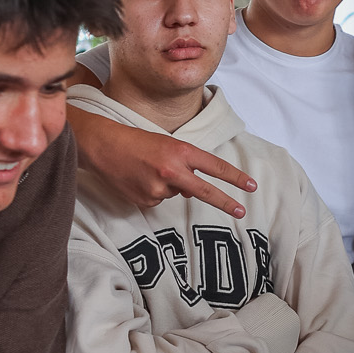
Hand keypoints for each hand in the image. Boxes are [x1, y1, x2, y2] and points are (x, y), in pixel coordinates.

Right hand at [67, 104, 256, 218]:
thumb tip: (193, 193)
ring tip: (147, 170)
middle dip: (225, 202)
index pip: (215, 166)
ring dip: (167, 185)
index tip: (251, 186)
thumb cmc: (136, 141)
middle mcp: (172, 171)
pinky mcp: (145, 201)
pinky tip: (139, 179)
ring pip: (175, 193)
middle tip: (241, 211)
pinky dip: (153, 192)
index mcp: (180, 151)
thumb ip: (185, 165)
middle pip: (205, 191)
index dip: (235, 177)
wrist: (103, 147)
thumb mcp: (166, 145)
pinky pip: (158, 200)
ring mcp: (158, 188)